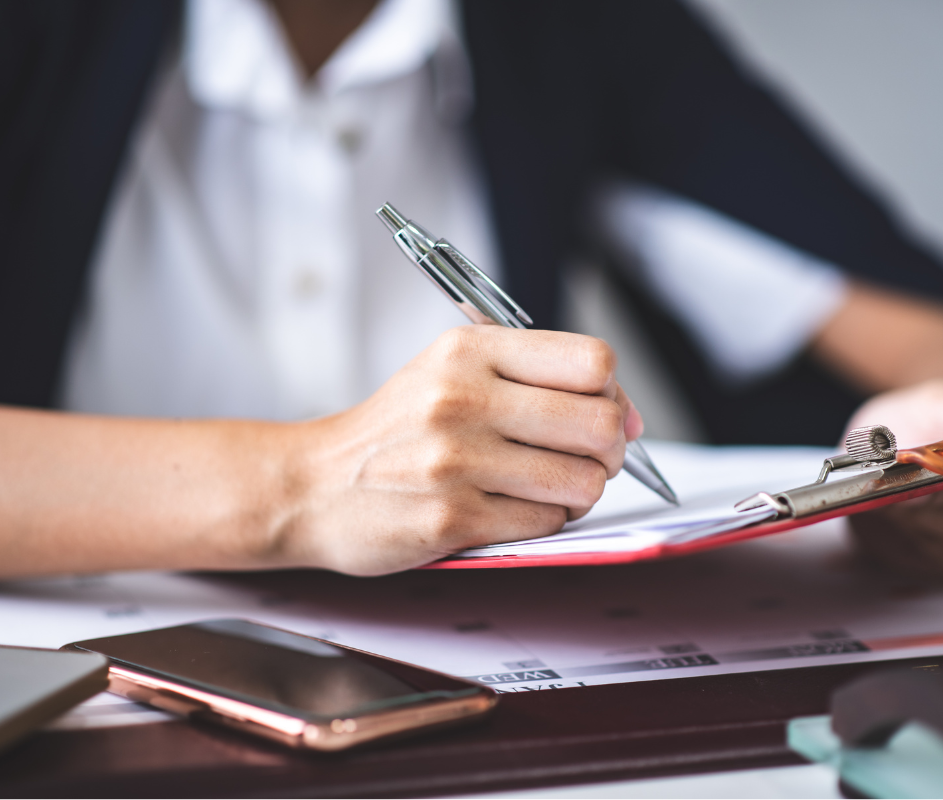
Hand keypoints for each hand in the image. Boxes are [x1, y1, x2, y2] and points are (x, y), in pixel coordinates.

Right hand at [272, 326, 642, 575]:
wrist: (314, 485)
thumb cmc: (395, 431)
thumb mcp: (451, 373)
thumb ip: (535, 380)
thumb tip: (628, 416)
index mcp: (468, 350)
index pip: (592, 362)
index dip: (613, 394)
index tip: (603, 412)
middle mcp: (462, 398)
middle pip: (599, 424)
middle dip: (608, 452)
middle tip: (585, 460)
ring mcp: (455, 460)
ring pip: (581, 482)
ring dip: (578, 493)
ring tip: (542, 488)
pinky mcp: (451, 518)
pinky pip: (545, 524)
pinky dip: (542, 522)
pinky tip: (510, 509)